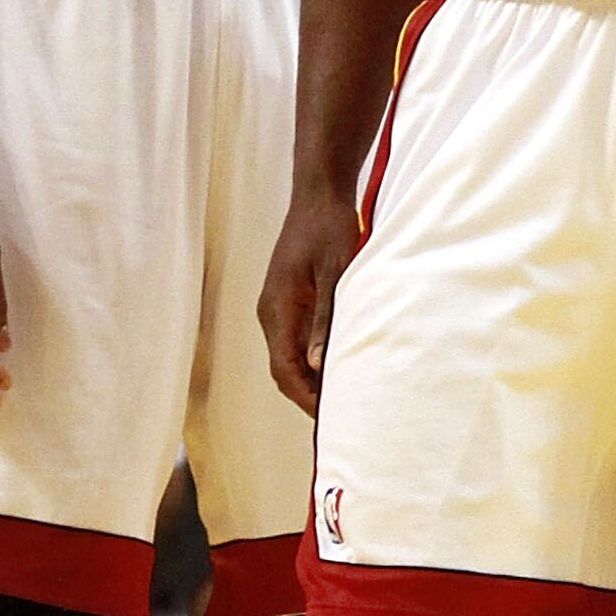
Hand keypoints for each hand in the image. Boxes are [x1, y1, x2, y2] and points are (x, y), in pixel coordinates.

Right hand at [259, 183, 361, 416]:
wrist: (318, 195)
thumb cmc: (329, 228)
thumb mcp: (335, 274)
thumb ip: (325, 320)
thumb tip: (320, 366)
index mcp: (277, 309)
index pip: (284, 369)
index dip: (306, 398)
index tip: (332, 419)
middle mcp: (270, 312)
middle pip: (283, 369)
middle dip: (308, 396)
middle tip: (343, 418)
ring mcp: (276, 307)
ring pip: (289, 357)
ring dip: (311, 379)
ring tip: (345, 396)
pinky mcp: (287, 300)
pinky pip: (294, 341)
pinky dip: (312, 360)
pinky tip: (338, 364)